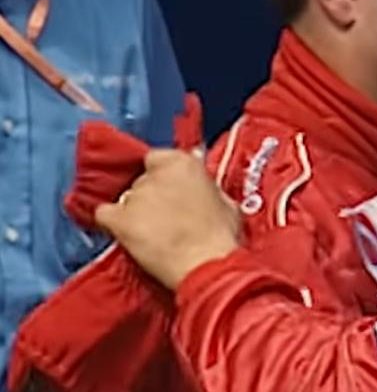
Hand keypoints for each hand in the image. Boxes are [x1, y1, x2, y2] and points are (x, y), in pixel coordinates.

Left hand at [95, 149, 241, 289]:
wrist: (205, 265)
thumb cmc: (221, 238)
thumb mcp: (226, 203)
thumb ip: (207, 187)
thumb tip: (201, 185)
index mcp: (183, 164)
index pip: (159, 158)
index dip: (163, 174)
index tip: (171, 186)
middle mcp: (155, 175)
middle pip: (144, 180)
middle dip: (152, 195)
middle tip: (165, 216)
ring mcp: (135, 196)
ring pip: (126, 198)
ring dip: (135, 211)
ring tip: (150, 231)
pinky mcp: (119, 220)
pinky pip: (104, 214)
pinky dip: (110, 221)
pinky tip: (123, 232)